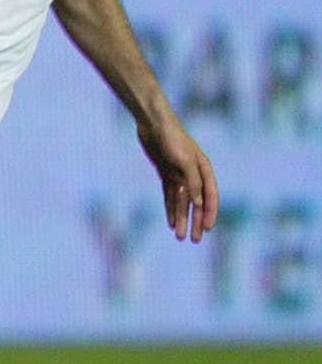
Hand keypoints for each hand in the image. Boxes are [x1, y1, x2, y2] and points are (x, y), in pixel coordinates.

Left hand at [137, 118, 218, 243]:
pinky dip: (170, 208)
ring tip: (179, 236)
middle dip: (195, 221)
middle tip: (194, 240)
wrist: (152, 123)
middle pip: (196, 202)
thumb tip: (199, 203)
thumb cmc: (172, 138)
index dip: (209, 213)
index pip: (210, 196)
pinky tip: (169, 222)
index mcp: (204, 169)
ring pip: (181, 202)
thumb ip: (193, 181)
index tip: (207, 229)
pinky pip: (169, 195)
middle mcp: (194, 173)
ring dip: (180, 218)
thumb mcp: (185, 160)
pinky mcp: (166, 173)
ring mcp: (179, 174)